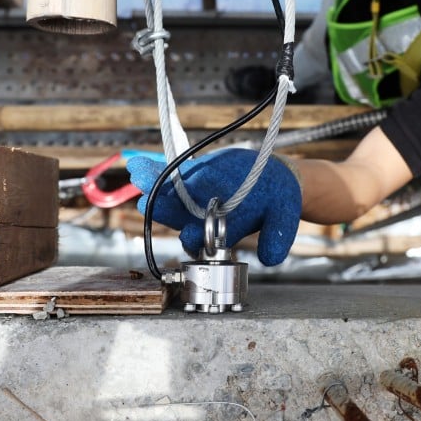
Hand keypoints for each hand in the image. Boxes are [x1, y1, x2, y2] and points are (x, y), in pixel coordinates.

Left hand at [126, 149, 301, 265]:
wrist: (275, 181)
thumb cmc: (280, 202)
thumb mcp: (284, 217)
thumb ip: (278, 236)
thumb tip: (271, 258)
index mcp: (223, 231)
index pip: (204, 238)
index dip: (194, 236)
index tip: (186, 233)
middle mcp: (203, 217)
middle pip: (179, 216)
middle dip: (163, 209)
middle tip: (147, 202)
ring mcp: (194, 198)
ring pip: (169, 195)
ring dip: (153, 184)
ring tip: (138, 173)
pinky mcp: (191, 178)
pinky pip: (170, 174)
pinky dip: (155, 167)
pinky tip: (136, 162)